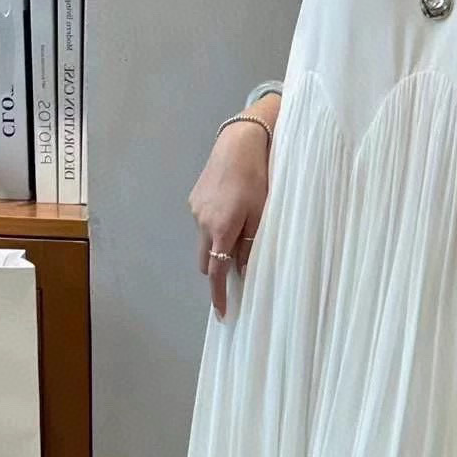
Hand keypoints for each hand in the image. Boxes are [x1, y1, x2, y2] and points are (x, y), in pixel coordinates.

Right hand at [189, 104, 273, 318]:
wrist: (239, 143)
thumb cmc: (257, 178)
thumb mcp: (262, 214)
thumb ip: (250, 245)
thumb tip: (242, 270)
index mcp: (220, 230)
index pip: (216, 272)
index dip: (218, 295)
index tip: (221, 313)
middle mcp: (202, 223)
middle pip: (205, 261)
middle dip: (217, 270)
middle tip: (236, 269)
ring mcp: (195, 210)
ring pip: (203, 241)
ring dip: (216, 246)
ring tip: (238, 230)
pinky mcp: (194, 198)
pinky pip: (202, 223)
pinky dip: (213, 227)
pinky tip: (230, 210)